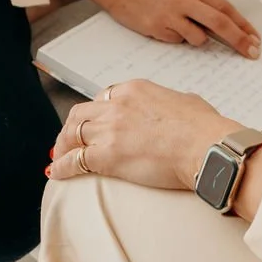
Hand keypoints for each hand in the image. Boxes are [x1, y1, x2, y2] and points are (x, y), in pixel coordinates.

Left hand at [48, 80, 237, 191]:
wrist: (205, 146)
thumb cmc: (203, 128)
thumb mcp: (184, 102)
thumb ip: (169, 104)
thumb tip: (172, 112)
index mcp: (135, 89)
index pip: (103, 98)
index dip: (93, 113)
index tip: (91, 124)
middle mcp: (117, 105)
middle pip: (81, 113)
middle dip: (70, 127)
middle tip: (67, 141)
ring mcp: (110, 129)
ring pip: (73, 134)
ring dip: (62, 146)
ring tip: (58, 157)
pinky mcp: (108, 155)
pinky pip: (75, 160)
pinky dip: (62, 166)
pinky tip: (56, 173)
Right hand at [93, 0, 260, 58]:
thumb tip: (222, 18)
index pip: (226, 7)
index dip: (243, 25)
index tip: (255, 37)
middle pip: (220, 24)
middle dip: (239, 41)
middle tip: (252, 52)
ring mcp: (170, 14)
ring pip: (199, 38)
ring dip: (199, 37)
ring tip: (182, 24)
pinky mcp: (157, 28)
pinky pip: (178, 40)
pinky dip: (177, 37)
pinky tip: (165, 24)